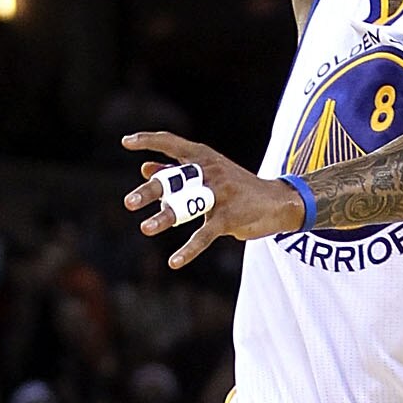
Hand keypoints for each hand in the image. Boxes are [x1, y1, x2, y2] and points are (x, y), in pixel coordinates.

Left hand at [121, 131, 303, 272]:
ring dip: (164, 218)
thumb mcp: (209, 174)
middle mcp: (210, 171)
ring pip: (186, 207)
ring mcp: (220, 194)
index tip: (126, 142)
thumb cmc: (237, 187)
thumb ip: (176, 171)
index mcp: (203, 157)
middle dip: (151, 191)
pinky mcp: (229, 218)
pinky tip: (174, 262)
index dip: (147, 140)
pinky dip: (188, 250)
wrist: (276, 202)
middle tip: (129, 203)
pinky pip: (204, 236)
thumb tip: (145, 168)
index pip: (171, 143)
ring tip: (146, 228)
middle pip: (174, 179)